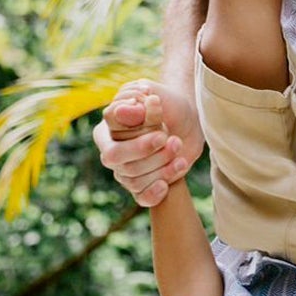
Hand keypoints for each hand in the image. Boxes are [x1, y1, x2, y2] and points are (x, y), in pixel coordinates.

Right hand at [93, 79, 202, 206]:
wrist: (189, 120)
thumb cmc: (168, 104)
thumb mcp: (156, 98)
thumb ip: (138, 107)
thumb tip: (119, 110)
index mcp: (107, 130)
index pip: (113, 147)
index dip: (138, 145)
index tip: (163, 134)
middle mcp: (112, 152)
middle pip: (124, 167)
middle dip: (153, 157)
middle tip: (176, 143)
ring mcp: (125, 170)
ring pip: (134, 181)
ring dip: (162, 170)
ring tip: (181, 156)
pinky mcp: (141, 184)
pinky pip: (140, 197)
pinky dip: (153, 194)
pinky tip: (165, 185)